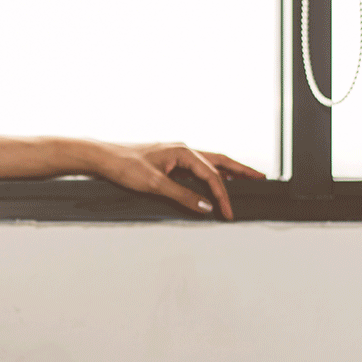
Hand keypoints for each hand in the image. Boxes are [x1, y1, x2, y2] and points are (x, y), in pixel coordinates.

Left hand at [92, 142, 264, 219]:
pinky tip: (211, 182)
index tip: (228, 212)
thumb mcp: (154, 184)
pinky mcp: (167, 160)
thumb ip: (182, 195)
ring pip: (208, 163)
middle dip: (241, 171)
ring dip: (226, 171)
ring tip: (243, 178)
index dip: (222, 196)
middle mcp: (182, 150)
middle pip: (219, 161)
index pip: (212, 175)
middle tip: (260, 178)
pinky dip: (208, 174)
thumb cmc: (123, 165)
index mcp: (183, 151)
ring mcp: (175, 154)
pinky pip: (195, 167)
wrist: (102, 157)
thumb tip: (205, 206)